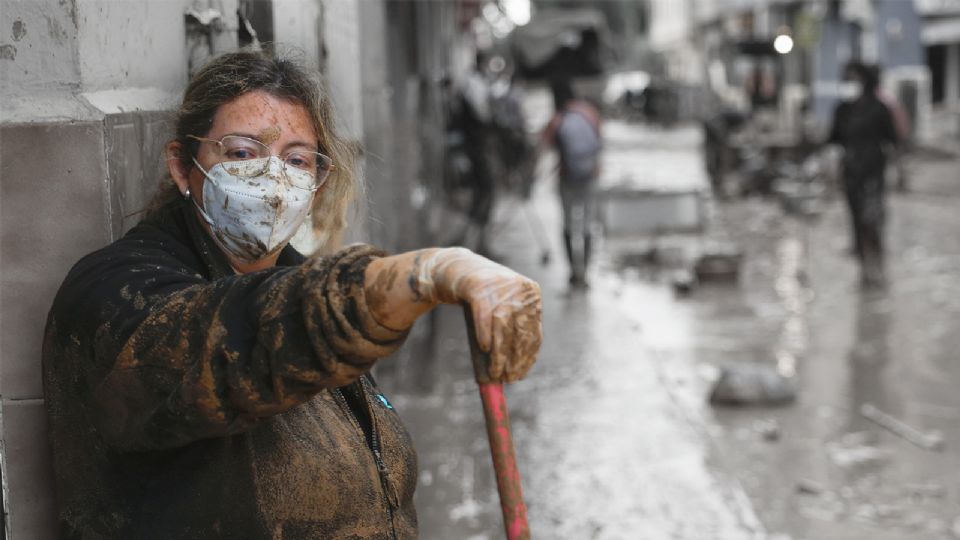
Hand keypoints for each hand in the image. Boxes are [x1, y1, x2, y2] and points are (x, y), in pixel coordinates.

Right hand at [418, 248, 541, 381]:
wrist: (456, 268)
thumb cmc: (482, 296)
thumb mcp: (502, 309)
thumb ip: (511, 332)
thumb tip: (516, 368)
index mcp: (531, 294)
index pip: (534, 332)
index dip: (527, 357)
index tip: (520, 375)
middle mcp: (519, 288)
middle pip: (520, 331)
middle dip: (514, 359)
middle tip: (507, 378)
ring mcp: (500, 286)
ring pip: (503, 327)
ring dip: (499, 354)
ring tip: (494, 371)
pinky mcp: (479, 288)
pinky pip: (484, 317)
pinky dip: (485, 335)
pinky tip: (484, 349)